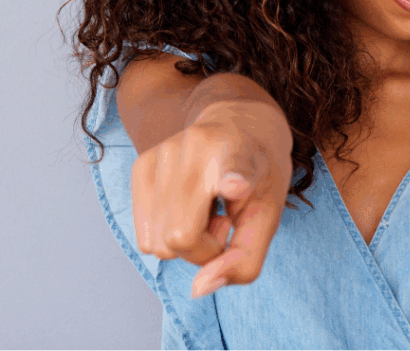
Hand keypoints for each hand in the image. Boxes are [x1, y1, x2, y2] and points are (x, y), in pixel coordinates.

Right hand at [130, 99, 292, 298]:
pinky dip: (166, 233)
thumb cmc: (259, 174)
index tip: (234, 185)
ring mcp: (162, 153)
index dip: (233, 179)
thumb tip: (198, 289)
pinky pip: (145, 236)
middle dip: (204, 250)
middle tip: (224, 224)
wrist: (239, 120)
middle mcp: (197, 147)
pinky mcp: (140, 164)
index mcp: (240, 153)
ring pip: (157, 243)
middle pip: (179, 239)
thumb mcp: (269, 216)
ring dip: (185, 241)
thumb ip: (244, 259)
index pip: (234, 168)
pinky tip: (189, 206)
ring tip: (207, 211)